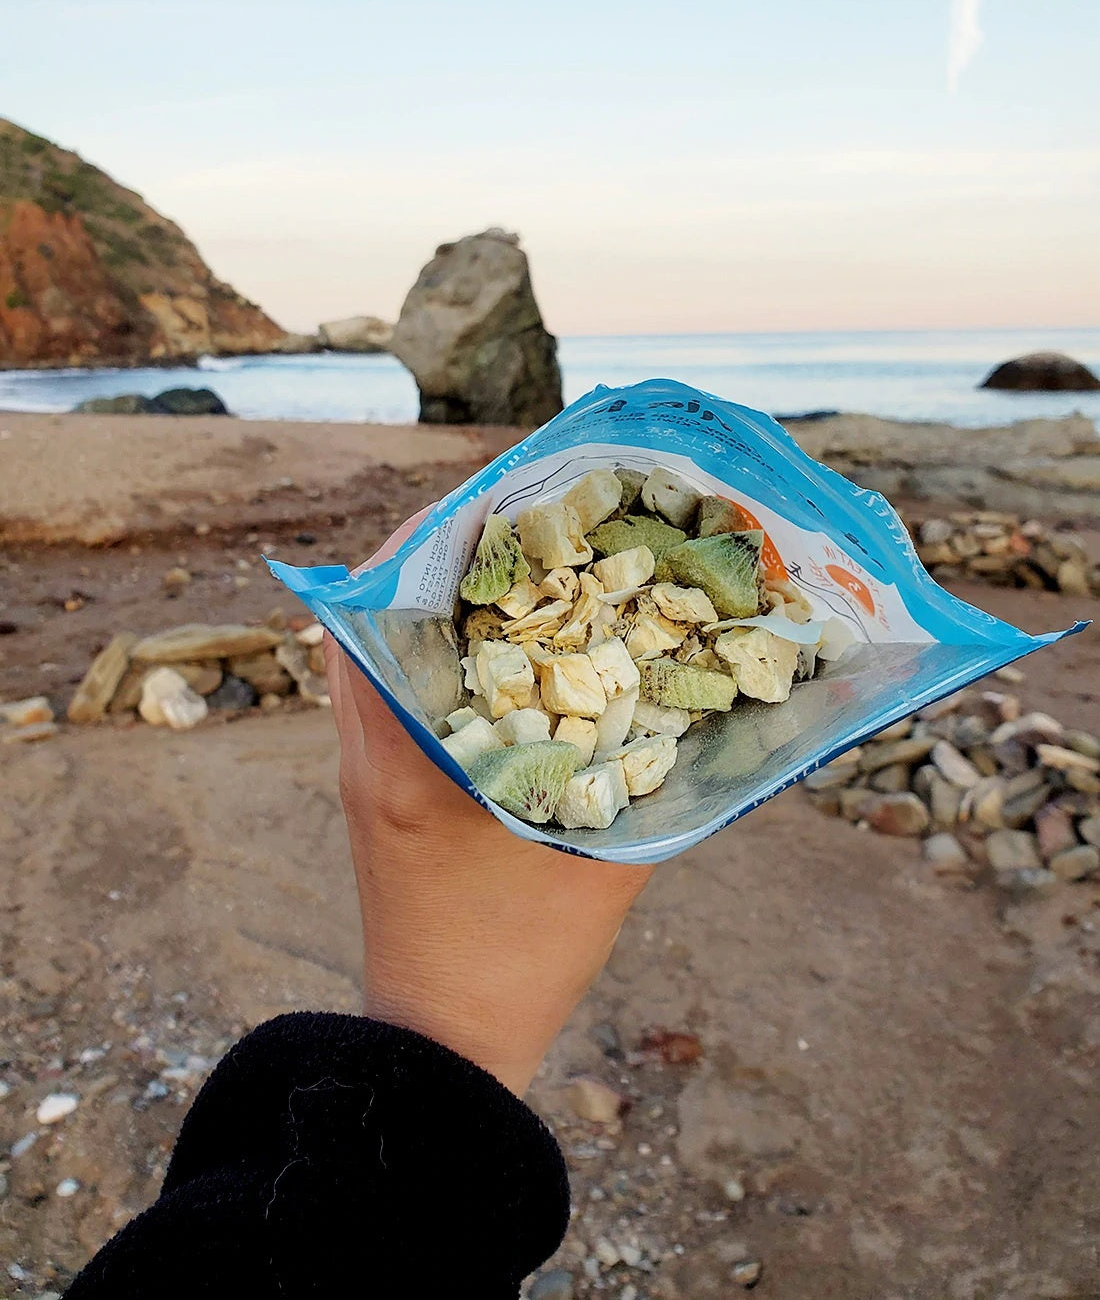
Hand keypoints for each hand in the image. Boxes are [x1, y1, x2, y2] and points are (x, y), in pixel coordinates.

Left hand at [325, 511, 652, 1095]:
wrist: (442, 1040)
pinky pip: (395, 682)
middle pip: (378, 604)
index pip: (386, 602)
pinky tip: (510, 643)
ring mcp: (364, 761)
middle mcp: (368, 742)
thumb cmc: (519, 961)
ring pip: (383, 639)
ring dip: (440, 593)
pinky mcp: (378, 781)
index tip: (504, 490)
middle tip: (529, 514)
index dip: (439, 530)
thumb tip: (709, 687)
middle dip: (448, 547)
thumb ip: (652, 770)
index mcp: (406, 753)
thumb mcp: (604, 858)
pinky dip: (439, 645)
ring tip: (524, 561)